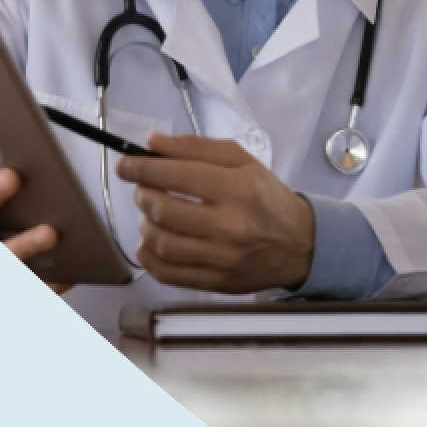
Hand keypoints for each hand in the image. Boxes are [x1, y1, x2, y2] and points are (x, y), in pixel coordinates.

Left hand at [115, 134, 315, 292]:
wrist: (301, 245)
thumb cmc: (268, 198)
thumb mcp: (242, 162)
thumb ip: (197, 148)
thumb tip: (153, 145)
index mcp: (239, 188)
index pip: (177, 175)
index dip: (142, 168)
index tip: (126, 165)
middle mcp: (231, 225)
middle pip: (164, 210)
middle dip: (143, 195)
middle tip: (144, 189)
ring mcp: (223, 258)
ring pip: (162, 244)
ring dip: (145, 225)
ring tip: (152, 215)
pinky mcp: (216, 282)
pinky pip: (167, 274)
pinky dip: (148, 257)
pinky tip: (151, 243)